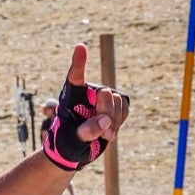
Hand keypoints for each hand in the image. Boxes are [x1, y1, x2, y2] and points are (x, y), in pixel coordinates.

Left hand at [39, 43, 129, 171]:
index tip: (80, 47)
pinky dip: (120, 120)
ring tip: (105, 136)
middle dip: (106, 112)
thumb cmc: (68, 141)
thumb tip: (104, 121)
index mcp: (71, 94)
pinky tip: (111, 131)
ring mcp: (104, 96)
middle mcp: (89, 90)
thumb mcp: (72, 140)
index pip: (75, 75)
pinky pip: (125, 107)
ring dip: (114, 120)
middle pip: (105, 93)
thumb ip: (86, 131)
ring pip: (118, 101)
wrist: (80, 147)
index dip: (79, 61)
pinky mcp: (116, 103)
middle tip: (103, 132)